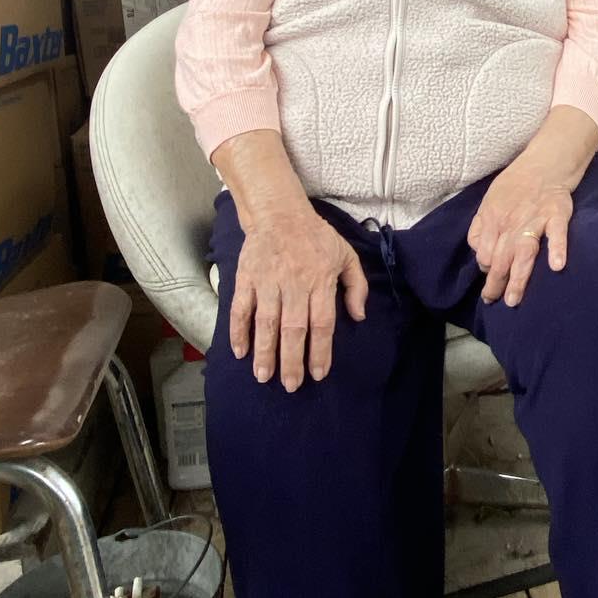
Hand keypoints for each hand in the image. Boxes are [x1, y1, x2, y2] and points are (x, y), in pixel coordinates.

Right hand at [229, 208, 368, 391]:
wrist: (279, 212)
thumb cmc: (316, 236)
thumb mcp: (346, 255)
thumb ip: (357, 286)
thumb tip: (359, 316)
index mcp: (320, 281)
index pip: (321, 323)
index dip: (320, 351)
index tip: (318, 374)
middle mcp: (294, 284)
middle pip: (293, 329)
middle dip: (291, 360)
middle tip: (290, 385)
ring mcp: (268, 281)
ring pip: (266, 322)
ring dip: (264, 351)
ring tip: (264, 376)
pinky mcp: (247, 277)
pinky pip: (241, 308)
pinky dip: (239, 330)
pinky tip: (240, 351)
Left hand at [468, 155, 574, 307]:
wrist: (543, 163)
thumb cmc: (514, 186)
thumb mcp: (488, 202)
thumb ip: (480, 228)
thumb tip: (478, 254)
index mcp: (493, 219)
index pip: (484, 253)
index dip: (486, 269)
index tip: (491, 281)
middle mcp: (511, 222)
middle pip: (500, 257)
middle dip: (496, 283)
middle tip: (494, 302)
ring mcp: (535, 219)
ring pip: (524, 251)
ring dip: (518, 276)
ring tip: (514, 298)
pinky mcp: (557, 214)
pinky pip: (557, 233)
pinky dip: (557, 248)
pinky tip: (557, 266)